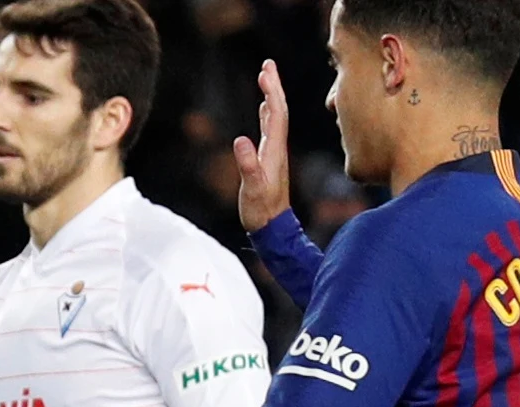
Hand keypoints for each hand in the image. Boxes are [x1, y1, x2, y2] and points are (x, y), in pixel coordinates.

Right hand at [234, 60, 291, 231]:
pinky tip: (264, 108)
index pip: (277, 114)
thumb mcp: (252, 189)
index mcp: (274, 151)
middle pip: (278, 110)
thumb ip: (248, 166)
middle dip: (273, 86)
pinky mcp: (268, 161)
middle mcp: (277, 149)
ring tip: (266, 78)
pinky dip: (267, 114)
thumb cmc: (261, 211)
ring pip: (275, 118)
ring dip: (271, 96)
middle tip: (267, 64)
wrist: (272, 229)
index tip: (265, 71)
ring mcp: (273, 154)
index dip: (272, 91)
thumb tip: (240, 140)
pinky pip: (269, 130)